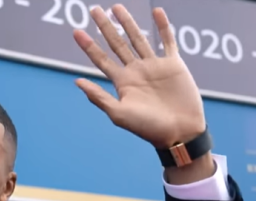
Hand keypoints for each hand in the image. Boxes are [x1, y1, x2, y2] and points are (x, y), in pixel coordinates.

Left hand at [73, 5, 204, 147]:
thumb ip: (99, 97)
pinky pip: (168, 41)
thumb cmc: (148, 128)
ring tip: (116, 7)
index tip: (76, 32)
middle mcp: (136, 71)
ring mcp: (154, 66)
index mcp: (122, 83)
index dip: (89, 46)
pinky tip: (156, 11)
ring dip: (128, 22)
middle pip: (117, 44)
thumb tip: (77, 81)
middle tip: (94, 10)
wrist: (179, 133)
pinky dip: (163, 26)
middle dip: (105, 27)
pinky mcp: (174, 65)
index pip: (101, 59)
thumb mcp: (119, 114)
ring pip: (138, 38)